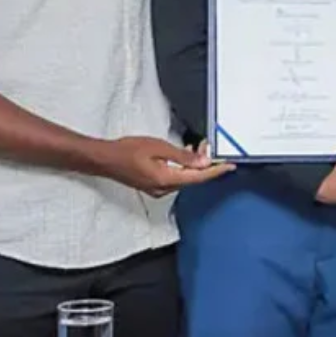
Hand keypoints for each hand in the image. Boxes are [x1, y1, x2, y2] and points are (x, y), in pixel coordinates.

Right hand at [98, 136, 232, 195]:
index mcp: (166, 180)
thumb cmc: (128, 151)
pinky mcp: (154, 186)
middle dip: (205, 164)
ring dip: (194, 165)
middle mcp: (164, 189)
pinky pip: (175, 179)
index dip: (216, 171)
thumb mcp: (158, 148)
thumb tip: (203, 162)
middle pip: (193, 178)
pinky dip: (184, 168)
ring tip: (198, 148)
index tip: (230, 165)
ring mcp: (158, 190)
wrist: (105, 159)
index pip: (199, 177)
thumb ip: (182, 156)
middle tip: (209, 146)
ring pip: (184, 178)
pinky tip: (184, 156)